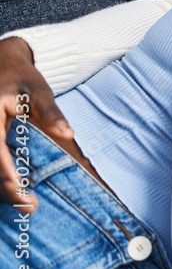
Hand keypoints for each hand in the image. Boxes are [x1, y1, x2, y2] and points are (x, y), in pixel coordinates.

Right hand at [0, 37, 72, 211]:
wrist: (2, 61)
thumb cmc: (21, 77)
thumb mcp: (38, 91)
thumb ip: (50, 113)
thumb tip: (68, 133)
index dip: (8, 176)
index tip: (23, 194)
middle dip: (6, 189)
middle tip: (30, 207)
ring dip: (2, 187)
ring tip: (25, 204)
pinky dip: (2, 175)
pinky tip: (15, 188)